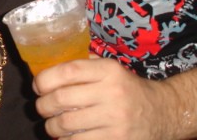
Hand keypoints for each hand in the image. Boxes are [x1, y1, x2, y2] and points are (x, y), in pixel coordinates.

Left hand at [33, 56, 185, 138]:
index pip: (66, 71)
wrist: (163, 113)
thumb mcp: (110, 69)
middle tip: (41, 108)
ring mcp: (115, 119)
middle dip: (43, 105)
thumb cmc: (126, 89)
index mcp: (108, 71)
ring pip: (66, 123)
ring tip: (51, 125)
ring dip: (51, 126)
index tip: (37, 87)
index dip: (44, 79)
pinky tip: (65, 137)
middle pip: (61, 98)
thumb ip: (83, 67)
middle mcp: (112, 92)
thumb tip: (44, 72)